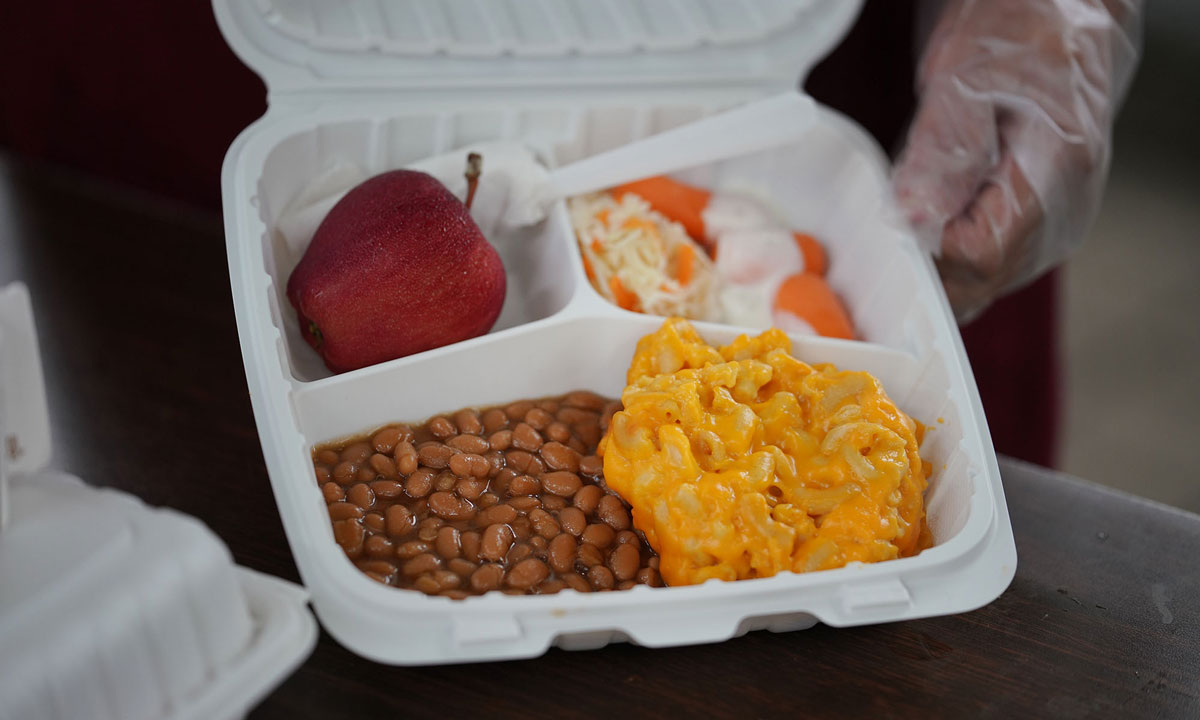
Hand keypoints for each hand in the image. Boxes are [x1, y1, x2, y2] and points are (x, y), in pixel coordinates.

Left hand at [893, 0, 1140, 320]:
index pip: (977, 256)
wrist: (1054, 15)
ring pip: (982, 282)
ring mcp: (1056, 225)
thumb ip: (940, 152)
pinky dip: (950, 253)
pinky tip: (933, 218)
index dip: (925, 252)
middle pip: (980, 282)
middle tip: (893, 224)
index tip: (893, 224)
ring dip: (935, 261)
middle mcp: (1064, 213)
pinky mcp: (1041, 226)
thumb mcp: (964, 77)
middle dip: (925, 265)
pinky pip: (987, 264)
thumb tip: (913, 220)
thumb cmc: (1015, 31)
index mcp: (1053, 174)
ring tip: (917, 209)